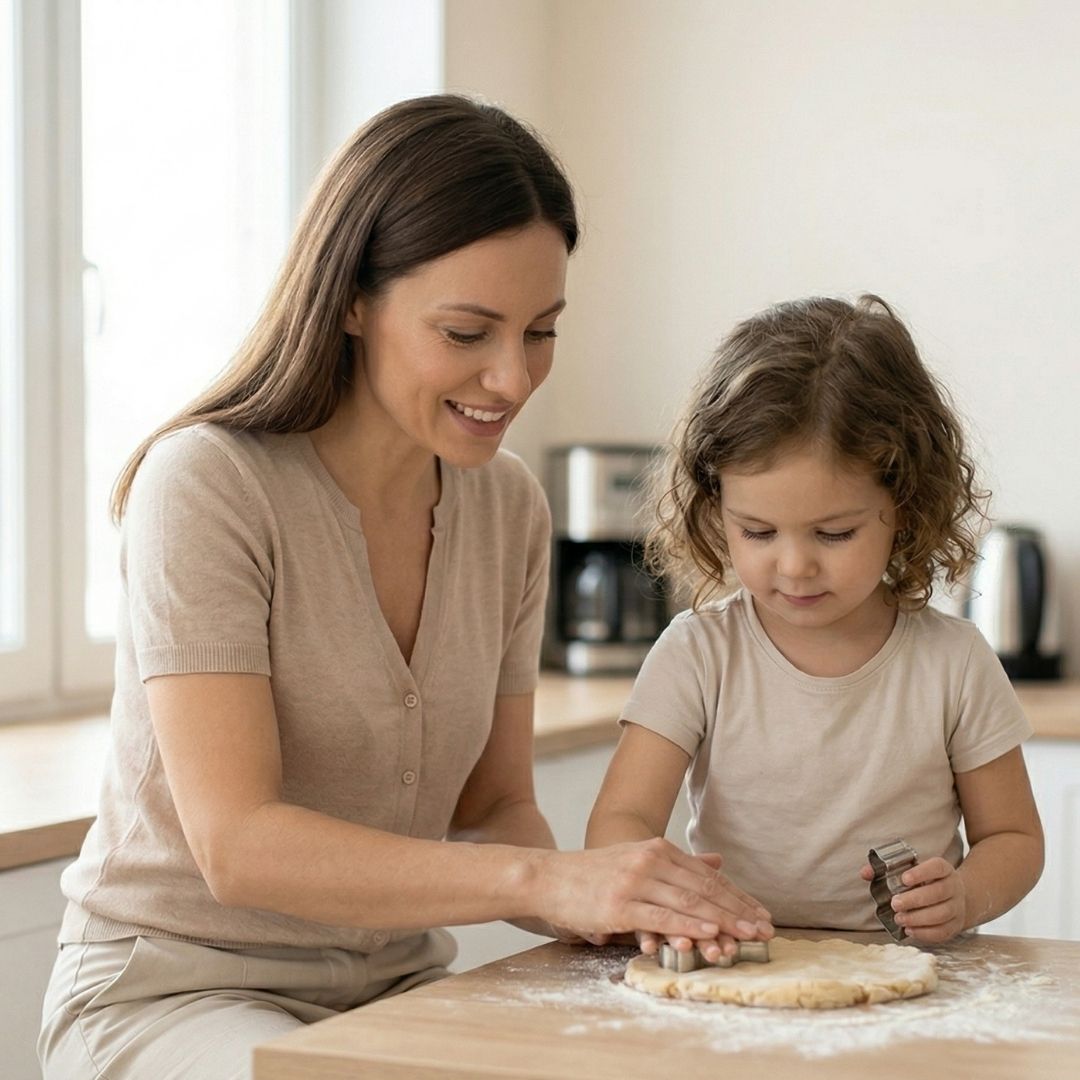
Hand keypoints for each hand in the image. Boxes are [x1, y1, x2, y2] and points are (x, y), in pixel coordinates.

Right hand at [536, 841, 773, 947]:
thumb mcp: (636, 859)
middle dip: (738, 910)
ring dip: (723, 920)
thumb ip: (677, 863)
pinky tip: (709, 932)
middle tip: (765, 928)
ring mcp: (635, 882)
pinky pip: (662, 916)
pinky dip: (689, 925)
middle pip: (704, 888)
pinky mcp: (620, 905)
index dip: (737, 895)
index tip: (761, 913)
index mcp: (657, 849)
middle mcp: (650, 860)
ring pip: (689, 902)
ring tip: (748, 934)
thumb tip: (716, 862)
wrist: (548, 877)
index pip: (707, 875)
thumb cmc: (592, 874)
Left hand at [859, 856, 965, 943]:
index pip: (937, 867)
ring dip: (918, 918)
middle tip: (895, 903)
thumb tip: (865, 873)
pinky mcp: (955, 925)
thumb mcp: (913, 871)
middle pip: (938, 892)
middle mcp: (954, 887)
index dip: (921, 873)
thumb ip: (887, 870)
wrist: (955, 897)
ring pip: (941, 914)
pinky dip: (925, 933)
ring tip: (899, 918)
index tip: (904, 878)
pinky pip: (943, 931)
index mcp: (944, 869)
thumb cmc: (926, 882)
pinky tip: (910, 930)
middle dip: (915, 899)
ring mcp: (957, 907)